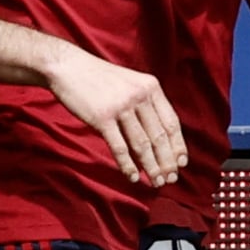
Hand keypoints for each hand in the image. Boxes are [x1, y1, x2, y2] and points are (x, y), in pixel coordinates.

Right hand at [40, 45, 190, 185]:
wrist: (67, 67)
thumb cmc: (98, 79)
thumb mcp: (130, 83)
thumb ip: (146, 105)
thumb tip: (157, 140)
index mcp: (151, 87)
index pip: (172, 122)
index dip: (178, 146)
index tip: (181, 163)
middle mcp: (139, 96)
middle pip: (159, 137)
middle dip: (167, 162)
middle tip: (171, 179)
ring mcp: (121, 107)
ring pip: (142, 145)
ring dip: (151, 168)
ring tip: (156, 183)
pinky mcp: (102, 117)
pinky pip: (120, 147)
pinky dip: (128, 165)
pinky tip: (133, 177)